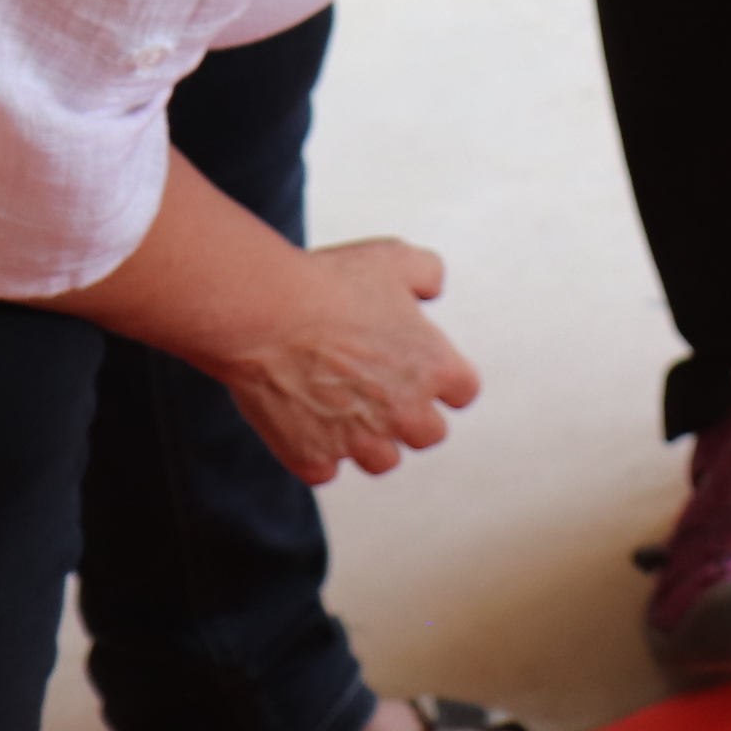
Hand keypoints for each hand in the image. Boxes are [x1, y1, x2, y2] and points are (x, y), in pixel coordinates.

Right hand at [214, 238, 479, 484]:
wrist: (267, 313)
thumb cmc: (329, 284)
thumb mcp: (396, 259)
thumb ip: (429, 274)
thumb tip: (432, 291)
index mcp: (435, 367)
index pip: (464, 392)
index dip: (444, 381)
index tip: (422, 372)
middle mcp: (405, 411)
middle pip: (429, 434)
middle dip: (410, 416)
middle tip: (384, 395)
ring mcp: (359, 440)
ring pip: (382, 461)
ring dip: (369, 442)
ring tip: (346, 414)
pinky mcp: (313, 458)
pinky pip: (326, 471)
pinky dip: (317, 454)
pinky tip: (306, 426)